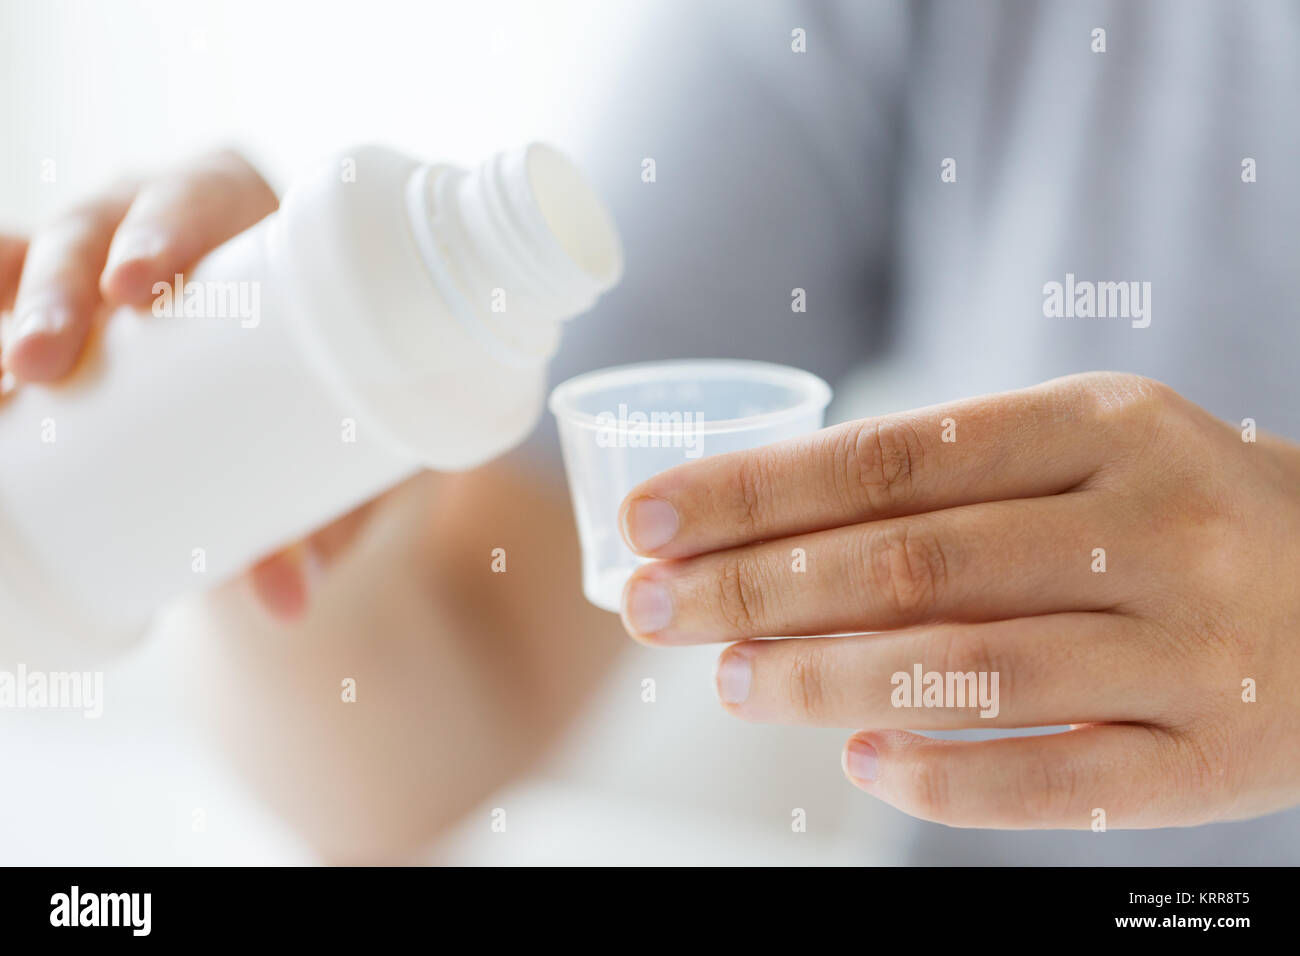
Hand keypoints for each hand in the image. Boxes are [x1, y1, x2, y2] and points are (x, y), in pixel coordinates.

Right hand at [0, 150, 368, 619]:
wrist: (307, 392)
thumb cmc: (327, 392)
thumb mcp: (329, 444)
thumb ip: (312, 518)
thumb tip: (287, 606)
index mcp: (243, 217)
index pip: (199, 198)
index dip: (162, 228)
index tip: (138, 288)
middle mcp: (155, 219)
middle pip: (95, 228)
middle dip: (60, 290)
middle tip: (44, 360)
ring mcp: (91, 254)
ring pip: (30, 258)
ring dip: (11, 310)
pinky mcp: (52, 301)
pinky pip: (2, 287)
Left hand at [617, 372, 1299, 828]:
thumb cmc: (1173, 510)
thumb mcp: (1084, 450)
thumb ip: (948, 484)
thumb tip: (770, 537)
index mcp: (1101, 426)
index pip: (888, 457)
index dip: (754, 493)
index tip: (650, 521)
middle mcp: (1148, 527)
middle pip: (910, 562)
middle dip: (756, 588)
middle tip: (652, 609)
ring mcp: (1188, 647)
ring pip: (969, 669)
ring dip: (826, 680)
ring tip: (731, 680)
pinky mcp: (1211, 758)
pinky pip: (1057, 777)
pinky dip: (946, 776)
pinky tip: (862, 760)